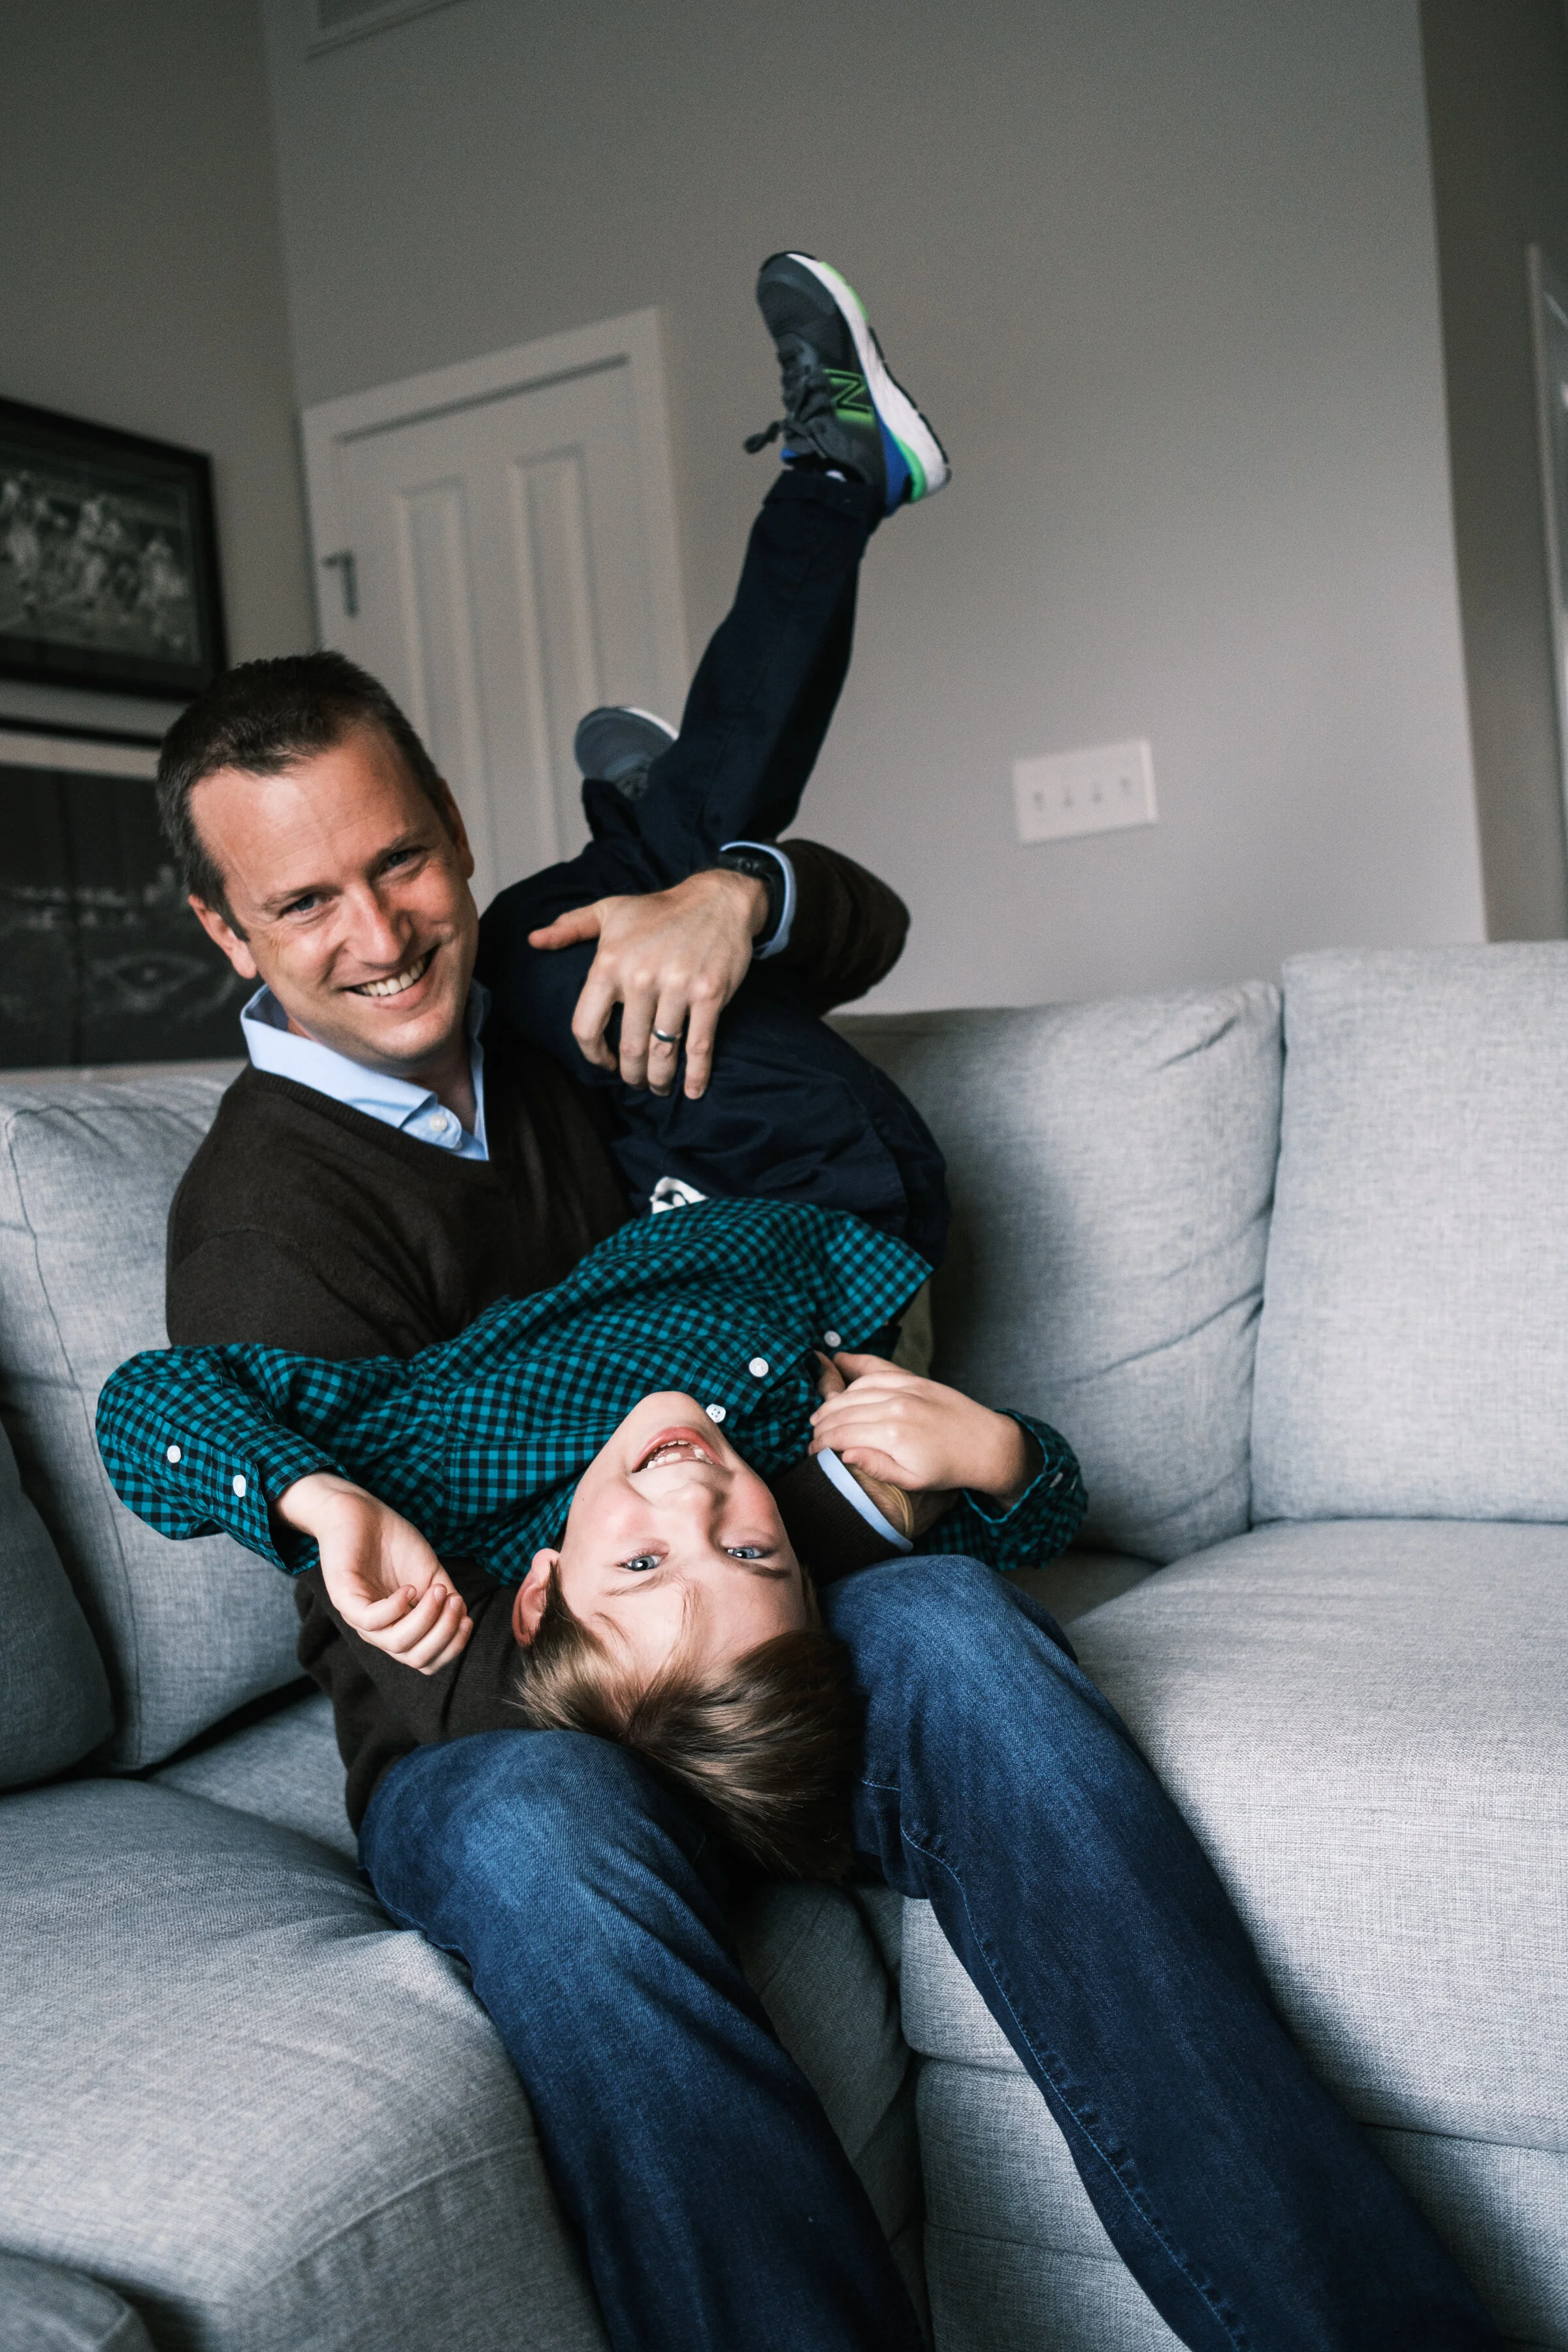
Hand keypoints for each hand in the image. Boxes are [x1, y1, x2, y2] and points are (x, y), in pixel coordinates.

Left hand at [273, 1472, 472, 1673]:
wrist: (361, 1512)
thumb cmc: (394, 1542)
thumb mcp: (429, 1574)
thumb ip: (444, 1599)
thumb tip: (462, 1619)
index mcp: (399, 1627)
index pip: (426, 1661)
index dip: (452, 1646)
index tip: (466, 1618)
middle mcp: (379, 1630)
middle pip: (415, 1659)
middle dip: (444, 1634)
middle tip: (453, 1601)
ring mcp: (360, 1616)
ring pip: (396, 1644)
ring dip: (425, 1619)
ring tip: (436, 1590)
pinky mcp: (344, 1598)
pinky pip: (372, 1620)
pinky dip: (396, 1608)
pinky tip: (409, 1588)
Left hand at [528, 868, 768, 1097]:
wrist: (716, 900)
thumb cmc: (659, 910)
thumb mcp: (609, 910)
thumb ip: (570, 927)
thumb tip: (533, 940)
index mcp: (609, 963)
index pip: (586, 1027)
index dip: (593, 1055)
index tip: (605, 1063)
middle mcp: (639, 978)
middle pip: (629, 1047)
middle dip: (631, 1074)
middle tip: (636, 1081)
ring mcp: (676, 987)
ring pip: (663, 1053)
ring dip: (660, 1079)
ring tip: (658, 1087)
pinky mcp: (709, 994)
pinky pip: (699, 1046)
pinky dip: (696, 1074)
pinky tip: (692, 1090)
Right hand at [810, 1354, 1034, 1507]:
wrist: (985, 1445)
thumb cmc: (947, 1469)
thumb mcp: (911, 1480)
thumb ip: (876, 1466)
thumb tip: (844, 1454)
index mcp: (892, 1435)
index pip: (841, 1434)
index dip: (821, 1443)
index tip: (812, 1451)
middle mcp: (896, 1407)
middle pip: (843, 1410)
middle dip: (822, 1424)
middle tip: (813, 1436)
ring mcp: (905, 1389)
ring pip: (855, 1390)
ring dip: (833, 1402)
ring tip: (821, 1415)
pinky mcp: (914, 1379)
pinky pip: (877, 1371)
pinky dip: (856, 1374)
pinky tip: (843, 1380)